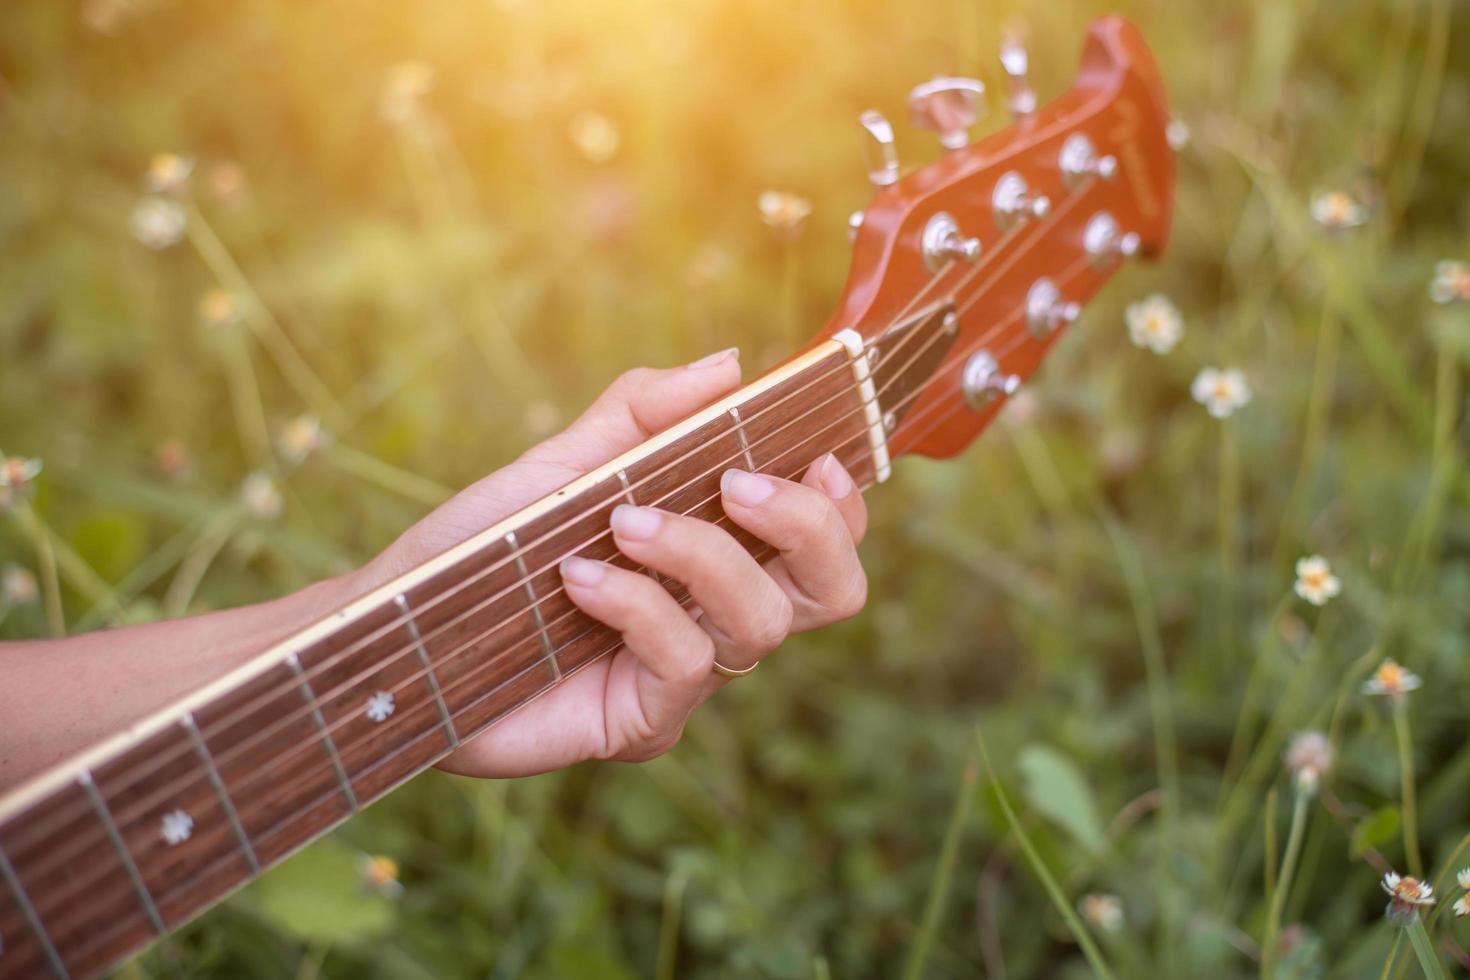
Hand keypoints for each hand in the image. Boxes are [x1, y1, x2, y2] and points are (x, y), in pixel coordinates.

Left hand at [356, 349, 867, 776]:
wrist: (396, 632)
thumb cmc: (482, 550)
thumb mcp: (563, 463)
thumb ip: (643, 413)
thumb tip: (730, 365)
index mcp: (714, 556)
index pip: (822, 540)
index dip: (840, 502)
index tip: (816, 452)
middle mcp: (715, 617)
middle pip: (830, 589)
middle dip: (805, 527)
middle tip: (738, 483)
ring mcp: (684, 676)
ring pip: (759, 621)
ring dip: (697, 554)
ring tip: (620, 521)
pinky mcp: (643, 722)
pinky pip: (685, 662)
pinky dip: (638, 604)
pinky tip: (577, 577)